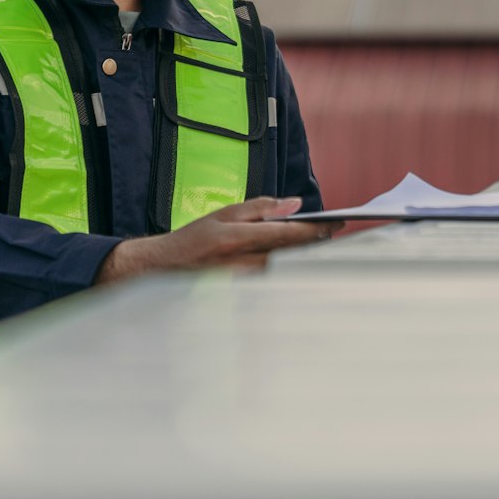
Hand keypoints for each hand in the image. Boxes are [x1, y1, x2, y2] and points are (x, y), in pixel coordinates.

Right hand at [95, 196, 341, 283]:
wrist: (162, 268)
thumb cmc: (194, 238)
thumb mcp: (224, 213)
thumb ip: (260, 208)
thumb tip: (294, 204)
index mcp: (238, 237)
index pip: (288, 234)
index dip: (316, 229)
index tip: (336, 223)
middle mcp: (242, 261)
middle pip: (293, 254)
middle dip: (317, 243)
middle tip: (337, 234)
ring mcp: (243, 281)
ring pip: (287, 269)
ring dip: (306, 258)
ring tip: (323, 245)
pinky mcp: (243, 294)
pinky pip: (274, 282)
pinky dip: (290, 271)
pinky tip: (299, 263)